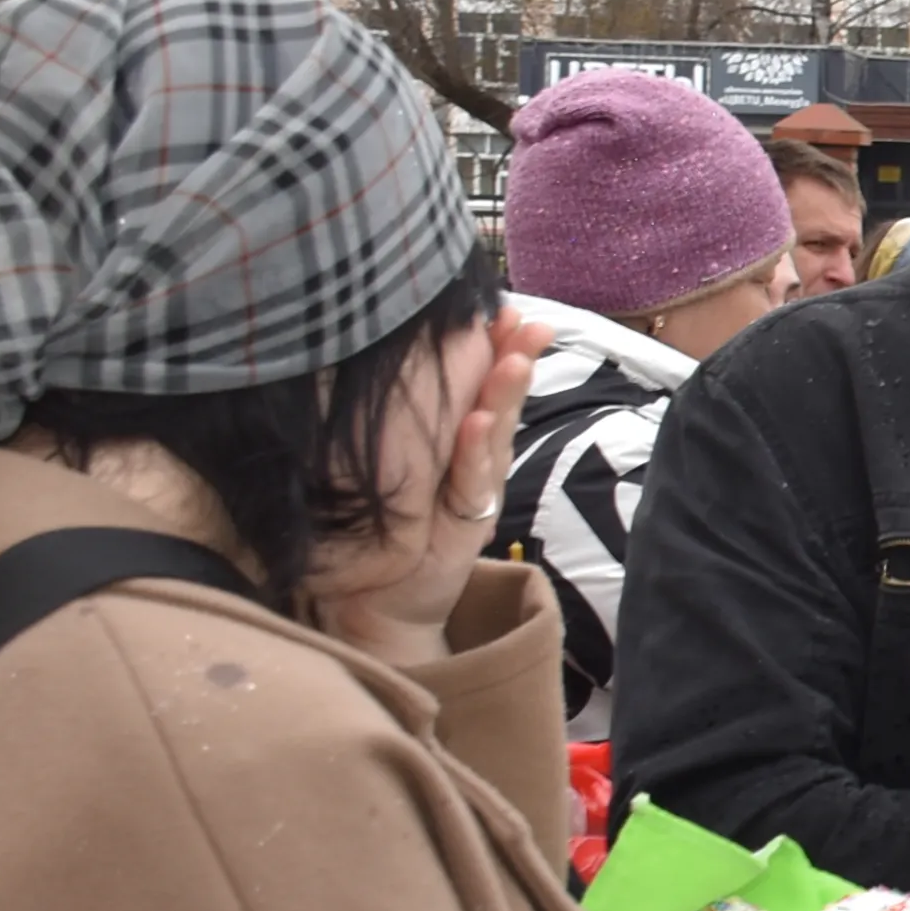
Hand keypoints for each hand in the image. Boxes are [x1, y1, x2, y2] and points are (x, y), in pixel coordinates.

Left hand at [311, 306, 550, 668]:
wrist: (380, 600)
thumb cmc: (386, 530)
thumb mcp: (400, 468)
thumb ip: (413, 426)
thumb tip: (389, 364)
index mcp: (462, 448)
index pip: (487, 389)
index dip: (501, 350)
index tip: (510, 310)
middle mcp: (476, 467)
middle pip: (502, 406)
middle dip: (516, 362)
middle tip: (529, 324)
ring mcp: (475, 496)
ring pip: (493, 440)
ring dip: (505, 398)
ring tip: (513, 360)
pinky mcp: (465, 528)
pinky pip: (469, 485)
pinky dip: (472, 454)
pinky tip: (475, 423)